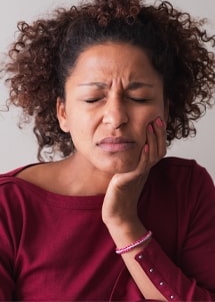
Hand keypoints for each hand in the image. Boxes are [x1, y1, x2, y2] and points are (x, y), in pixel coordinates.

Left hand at [102, 117, 165, 237]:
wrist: (117, 214)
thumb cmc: (119, 194)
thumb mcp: (126, 173)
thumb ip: (130, 162)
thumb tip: (129, 148)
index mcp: (144, 168)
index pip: (157, 149)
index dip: (159, 135)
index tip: (157, 120)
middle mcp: (144, 171)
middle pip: (158, 150)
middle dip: (158, 134)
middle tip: (157, 119)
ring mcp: (138, 176)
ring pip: (152, 156)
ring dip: (152, 140)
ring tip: (150, 126)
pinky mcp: (129, 181)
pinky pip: (140, 167)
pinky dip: (143, 156)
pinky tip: (143, 145)